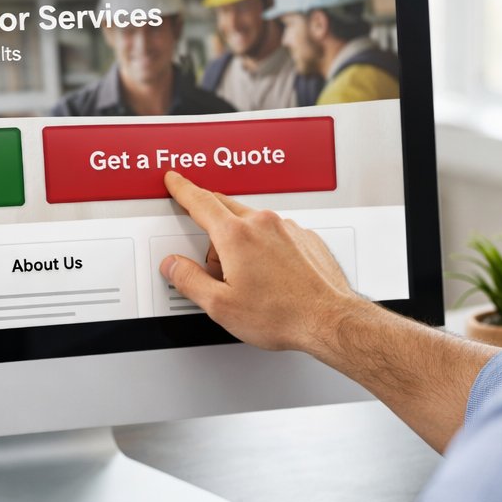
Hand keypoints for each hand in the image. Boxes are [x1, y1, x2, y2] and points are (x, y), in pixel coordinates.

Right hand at [159, 172, 364, 353]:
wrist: (328, 320)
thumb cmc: (283, 314)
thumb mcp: (220, 305)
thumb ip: (189, 280)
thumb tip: (173, 266)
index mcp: (236, 236)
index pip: (200, 202)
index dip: (182, 190)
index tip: (175, 181)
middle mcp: (263, 223)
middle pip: (225, 208)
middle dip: (211, 227)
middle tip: (214, 262)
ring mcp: (287, 228)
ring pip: (252, 223)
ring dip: (241, 242)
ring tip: (249, 280)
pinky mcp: (305, 238)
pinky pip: (276, 233)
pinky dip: (266, 248)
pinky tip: (272, 276)